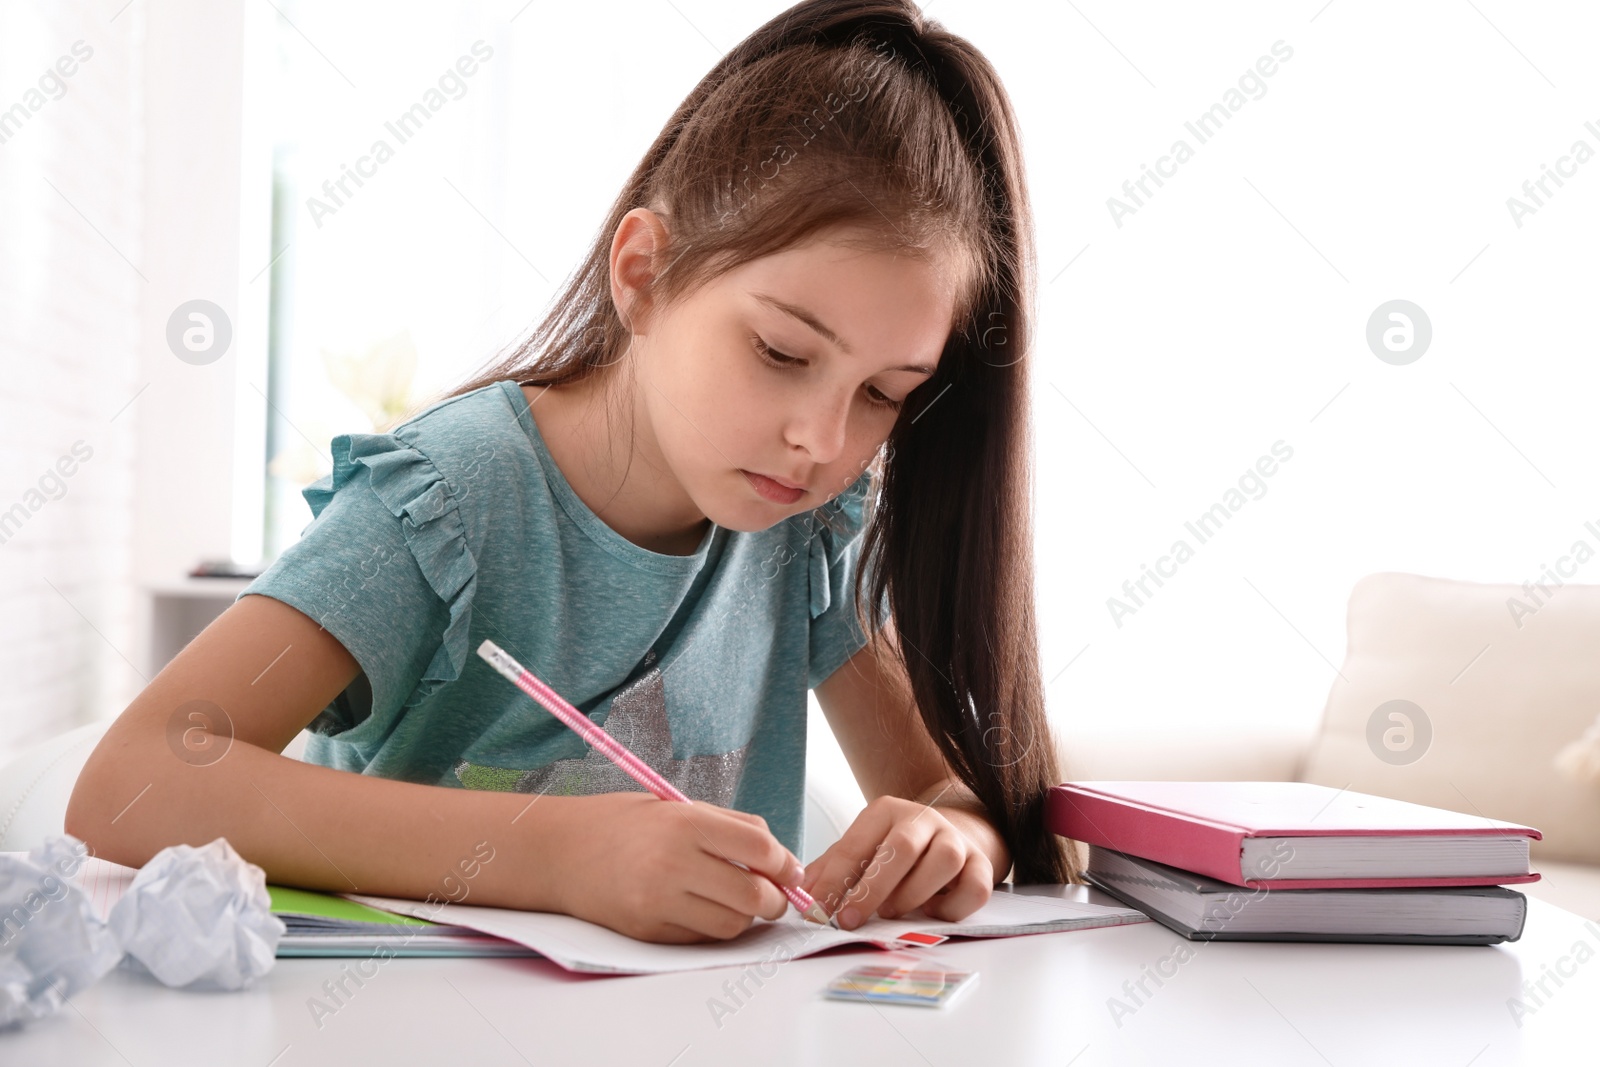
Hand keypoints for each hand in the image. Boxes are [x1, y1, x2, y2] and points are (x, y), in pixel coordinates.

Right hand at [546, 793, 806, 943]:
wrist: (559, 851)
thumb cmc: (621, 824)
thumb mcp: (676, 807)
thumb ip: (730, 827)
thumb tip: (780, 856)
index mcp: (685, 823)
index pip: (760, 848)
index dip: (785, 863)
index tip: (790, 870)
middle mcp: (673, 862)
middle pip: (753, 894)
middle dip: (775, 899)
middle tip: (774, 894)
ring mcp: (658, 901)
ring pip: (731, 924)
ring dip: (744, 917)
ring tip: (735, 900)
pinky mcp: (647, 930)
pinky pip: (701, 938)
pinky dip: (712, 927)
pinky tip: (702, 908)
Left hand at [798, 794, 996, 929]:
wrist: (953, 833)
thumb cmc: (895, 849)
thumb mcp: (861, 849)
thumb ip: (831, 869)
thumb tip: (801, 895)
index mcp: (886, 811)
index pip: (855, 845)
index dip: (833, 880)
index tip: (817, 910)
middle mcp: (924, 819)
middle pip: (902, 848)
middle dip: (872, 889)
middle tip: (850, 919)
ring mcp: (956, 840)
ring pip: (943, 862)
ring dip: (913, 894)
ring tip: (892, 911)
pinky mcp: (982, 864)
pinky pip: (974, 888)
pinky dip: (952, 908)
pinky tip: (931, 912)